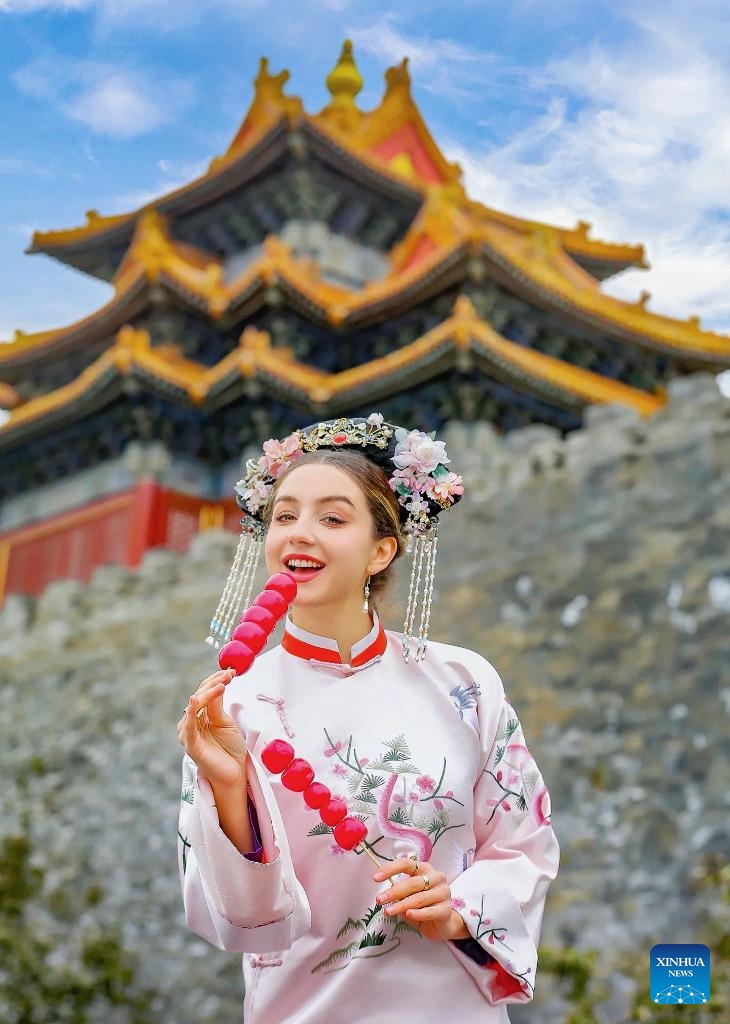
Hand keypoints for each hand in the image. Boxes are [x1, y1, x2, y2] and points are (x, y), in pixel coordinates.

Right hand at [176, 668, 246, 787]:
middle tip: (229, 674)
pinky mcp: (191, 745)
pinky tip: (194, 700)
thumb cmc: (229, 748)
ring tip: (223, 684)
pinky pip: (189, 726)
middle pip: (199, 696)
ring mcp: (188, 734)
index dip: (215, 680)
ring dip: (208, 693)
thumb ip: (217, 705)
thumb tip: (218, 683)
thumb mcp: (225, 722)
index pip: (203, 692)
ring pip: (196, 706)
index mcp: (197, 716)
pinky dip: (191, 712)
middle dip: (214, 683)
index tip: (231, 671)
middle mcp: (189, 723)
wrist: (234, 774)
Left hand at [373, 858, 467, 941]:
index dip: (391, 869)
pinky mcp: (447, 910)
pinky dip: (418, 913)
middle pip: (412, 883)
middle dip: (394, 891)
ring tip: (388, 911)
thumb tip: (385, 894)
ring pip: (419, 898)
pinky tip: (408, 915)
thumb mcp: (409, 897)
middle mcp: (436, 877)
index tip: (376, 877)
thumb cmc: (423, 906)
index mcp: (425, 869)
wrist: (442, 924)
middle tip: (379, 899)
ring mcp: (444, 893)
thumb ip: (400, 894)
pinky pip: (430, 911)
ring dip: (401, 905)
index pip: (407, 864)